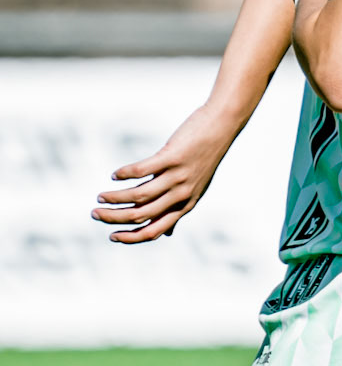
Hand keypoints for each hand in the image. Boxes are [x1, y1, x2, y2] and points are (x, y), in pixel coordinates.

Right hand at [91, 105, 236, 242]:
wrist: (221, 128)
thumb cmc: (204, 159)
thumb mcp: (195, 190)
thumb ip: (178, 211)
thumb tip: (166, 234)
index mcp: (185, 206)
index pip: (154, 230)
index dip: (131, 237)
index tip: (111, 236)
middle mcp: (182, 195)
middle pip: (142, 215)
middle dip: (115, 218)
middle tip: (95, 214)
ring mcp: (177, 177)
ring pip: (140, 195)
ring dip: (116, 198)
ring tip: (100, 197)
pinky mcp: (172, 157)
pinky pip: (143, 170)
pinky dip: (126, 174)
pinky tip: (115, 175)